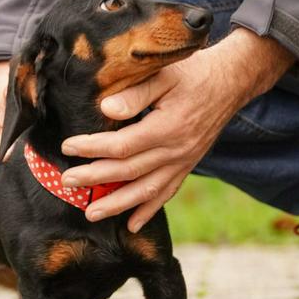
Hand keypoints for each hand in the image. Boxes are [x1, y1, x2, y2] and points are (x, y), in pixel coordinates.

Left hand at [60, 28, 294, 232]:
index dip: (92, 148)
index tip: (67, 147)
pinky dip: (149, 210)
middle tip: (67, 182)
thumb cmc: (194, 72)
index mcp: (168, 127)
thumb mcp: (165, 73)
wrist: (231, 81)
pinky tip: (132, 225)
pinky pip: (167, 193)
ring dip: (117, 205)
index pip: (122, 145)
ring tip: (91, 214)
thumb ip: (135, 93)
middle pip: (129, 171)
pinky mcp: (187, 166)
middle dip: (95, 179)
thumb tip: (106, 110)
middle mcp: (176, 150)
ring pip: (147, 191)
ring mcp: (183, 162)